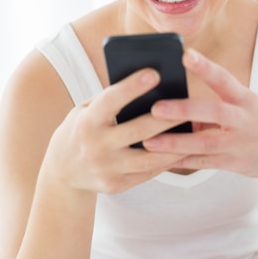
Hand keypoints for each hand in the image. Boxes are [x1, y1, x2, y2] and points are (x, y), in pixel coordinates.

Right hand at [41, 68, 187, 193]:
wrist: (61, 173)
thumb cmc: (81, 129)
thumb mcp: (86, 111)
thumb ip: (111, 101)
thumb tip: (151, 87)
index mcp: (87, 121)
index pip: (111, 101)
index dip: (132, 87)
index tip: (154, 73)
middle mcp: (96, 146)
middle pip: (138, 131)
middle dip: (166, 117)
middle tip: (190, 104)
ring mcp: (106, 169)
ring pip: (150, 157)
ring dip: (175, 145)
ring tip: (196, 131)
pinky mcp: (116, 185)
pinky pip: (147, 172)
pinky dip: (166, 161)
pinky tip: (183, 149)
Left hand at [144, 49, 257, 178]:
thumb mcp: (245, 104)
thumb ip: (215, 102)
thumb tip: (176, 102)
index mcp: (245, 99)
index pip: (224, 79)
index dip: (205, 67)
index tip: (186, 55)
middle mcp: (244, 120)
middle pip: (214, 112)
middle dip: (184, 110)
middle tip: (156, 108)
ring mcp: (239, 144)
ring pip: (205, 144)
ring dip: (175, 143)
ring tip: (148, 141)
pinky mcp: (234, 164)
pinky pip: (203, 164)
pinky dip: (181, 161)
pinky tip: (159, 160)